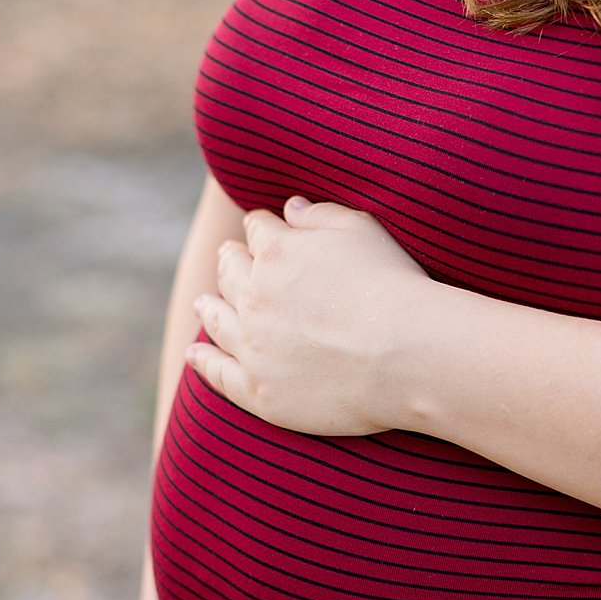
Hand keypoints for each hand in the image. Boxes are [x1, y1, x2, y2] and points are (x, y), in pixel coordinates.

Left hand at [187, 196, 436, 435]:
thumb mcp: (361, 231)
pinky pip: (219, 373)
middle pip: (230, 272)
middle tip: (226, 258)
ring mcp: (252, 346)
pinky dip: (204, 360)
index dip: (260, 227)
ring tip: (201, 303)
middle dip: (229, 261)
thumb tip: (289, 209)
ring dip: (209, 307)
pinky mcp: (259, 390)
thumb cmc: (392, 286)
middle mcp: (253, 296)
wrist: (405, 356)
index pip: (258, 230)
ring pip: (218, 320)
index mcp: (275, 251)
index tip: (261, 228)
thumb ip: (320, 217)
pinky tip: (195, 353)